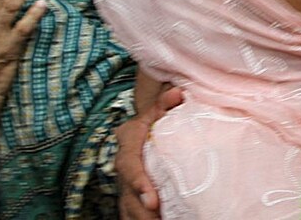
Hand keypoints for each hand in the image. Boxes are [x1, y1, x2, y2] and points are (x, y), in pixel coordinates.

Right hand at [117, 86, 183, 219]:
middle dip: (141, 209)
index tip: (153, 199)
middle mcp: (123, 164)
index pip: (129, 164)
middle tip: (158, 218)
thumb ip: (166, 103)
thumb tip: (177, 92)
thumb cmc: (156, 119)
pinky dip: (140, 219)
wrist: (145, 129)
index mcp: (128, 141)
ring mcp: (124, 182)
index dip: (138, 183)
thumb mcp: (159, 109)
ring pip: (127, 206)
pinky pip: (131, 213)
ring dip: (141, 217)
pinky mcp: (130, 194)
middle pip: (127, 193)